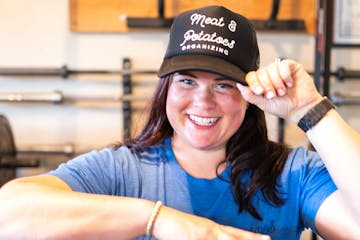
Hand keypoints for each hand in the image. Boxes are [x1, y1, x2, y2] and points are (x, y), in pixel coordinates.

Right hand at [152, 206, 269, 239]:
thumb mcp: (195, 232)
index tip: (266, 238)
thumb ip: (206, 236)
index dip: (251, 237)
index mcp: (212, 228)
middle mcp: (212, 229)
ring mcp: (204, 233)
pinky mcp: (195, 236)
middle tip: (268, 239)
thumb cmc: (176, 226)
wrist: (160, 218)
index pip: (236, 233)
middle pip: (236, 236)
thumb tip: (214, 237)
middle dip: (252, 239)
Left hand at [237, 59, 322, 122]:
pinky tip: (290, 84)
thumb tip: (239, 85)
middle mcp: (269, 75)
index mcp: (261, 82)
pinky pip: (283, 65)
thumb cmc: (283, 107)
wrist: (301, 109)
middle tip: (273, 95)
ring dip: (277, 82)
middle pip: (261, 72)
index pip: (252, 76)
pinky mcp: (291, 66)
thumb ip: (250, 95)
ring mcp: (280, 70)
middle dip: (267, 85)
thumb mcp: (263, 104)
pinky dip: (285, 76)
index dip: (255, 83)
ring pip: (272, 69)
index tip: (260, 92)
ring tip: (283, 92)